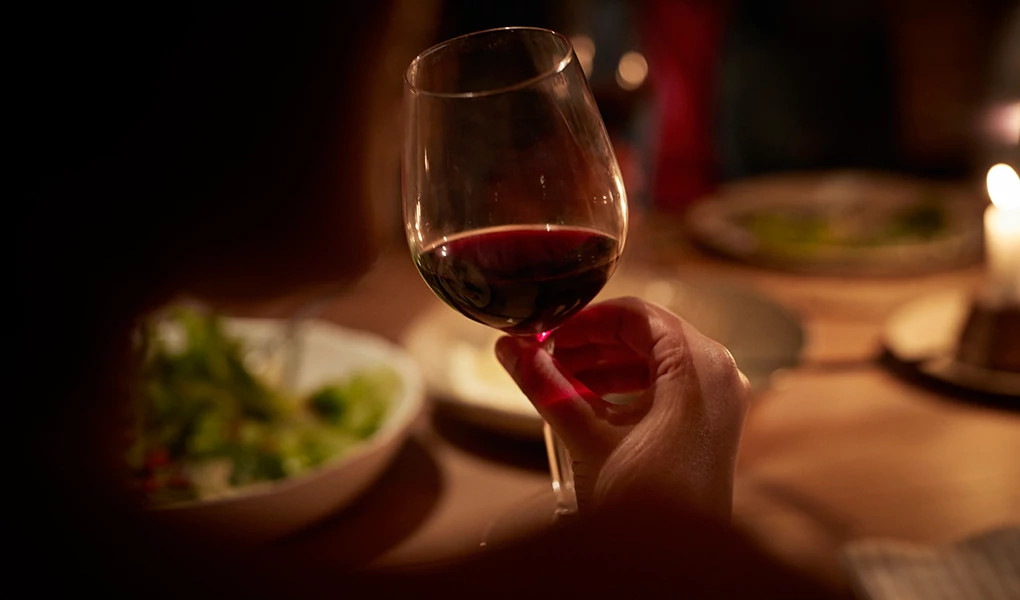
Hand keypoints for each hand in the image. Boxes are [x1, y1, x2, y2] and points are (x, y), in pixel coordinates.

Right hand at [495, 297, 749, 517]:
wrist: (678, 562)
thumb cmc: (647, 503)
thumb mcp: (588, 438)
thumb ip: (547, 386)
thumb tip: (510, 348)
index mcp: (698, 366)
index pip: (636, 314)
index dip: (585, 320)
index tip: (548, 335)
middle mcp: (719, 374)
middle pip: (647, 334)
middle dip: (593, 344)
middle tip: (548, 356)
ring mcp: (720, 400)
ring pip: (656, 360)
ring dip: (607, 365)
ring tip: (561, 380)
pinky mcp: (711, 424)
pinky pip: (668, 386)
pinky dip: (628, 387)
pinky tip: (590, 403)